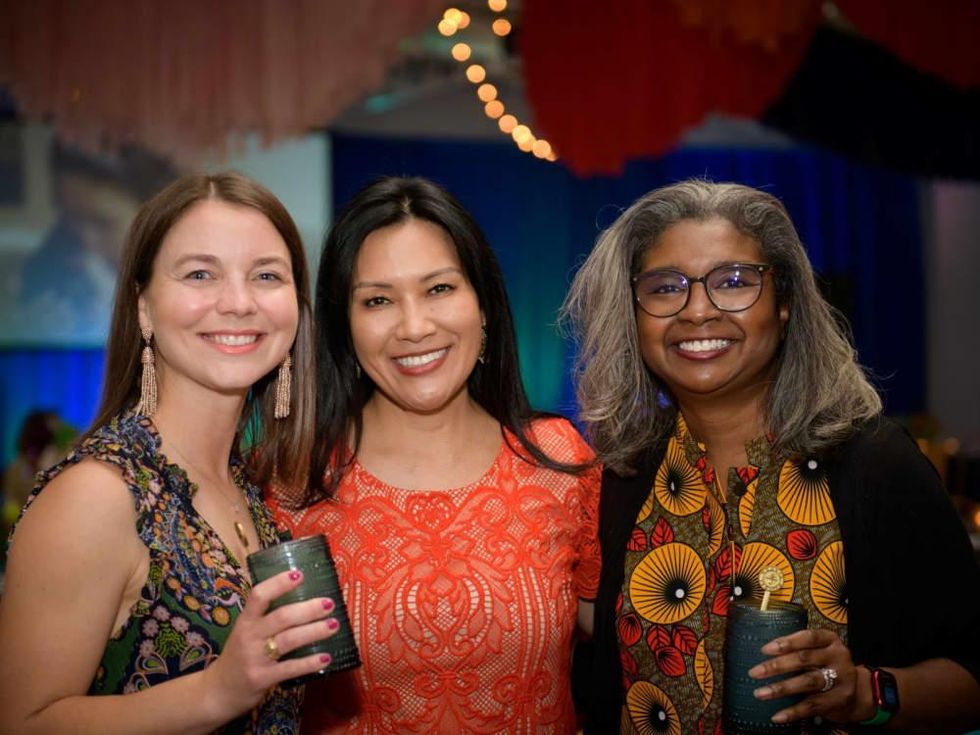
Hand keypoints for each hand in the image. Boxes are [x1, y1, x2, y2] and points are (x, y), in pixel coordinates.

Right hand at [199, 569, 339, 722]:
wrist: (217, 692)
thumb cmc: (238, 656)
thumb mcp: (245, 632)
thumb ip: (266, 618)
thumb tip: (302, 599)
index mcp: (245, 621)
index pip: (259, 596)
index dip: (278, 583)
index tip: (299, 574)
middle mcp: (249, 636)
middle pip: (281, 617)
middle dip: (308, 609)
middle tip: (329, 603)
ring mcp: (255, 658)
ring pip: (289, 640)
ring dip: (314, 631)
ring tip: (334, 625)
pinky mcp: (262, 678)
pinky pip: (290, 668)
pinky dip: (310, 663)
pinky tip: (326, 657)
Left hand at [748, 628, 870, 724]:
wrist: (859, 691)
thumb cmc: (827, 665)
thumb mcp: (819, 651)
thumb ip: (799, 649)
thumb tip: (765, 654)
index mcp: (830, 640)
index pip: (808, 637)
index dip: (786, 642)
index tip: (764, 650)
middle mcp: (838, 657)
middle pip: (804, 659)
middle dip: (776, 666)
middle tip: (754, 672)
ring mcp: (841, 679)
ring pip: (807, 682)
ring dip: (781, 688)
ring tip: (759, 693)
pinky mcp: (839, 700)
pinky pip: (813, 706)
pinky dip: (793, 711)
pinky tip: (777, 716)